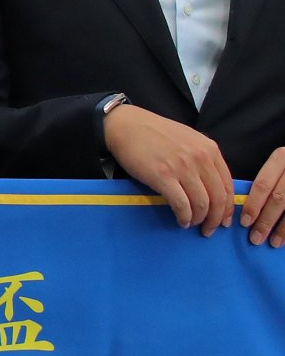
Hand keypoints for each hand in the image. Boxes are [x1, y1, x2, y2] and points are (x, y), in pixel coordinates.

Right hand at [102, 103, 235, 233]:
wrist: (127, 126)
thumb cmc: (155, 133)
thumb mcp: (189, 140)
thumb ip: (203, 158)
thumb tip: (210, 185)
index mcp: (209, 149)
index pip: (228, 185)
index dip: (227, 207)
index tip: (223, 220)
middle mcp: (200, 158)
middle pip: (218, 197)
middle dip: (216, 219)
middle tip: (209, 229)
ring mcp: (182, 168)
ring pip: (201, 203)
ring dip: (199, 219)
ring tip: (192, 224)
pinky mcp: (162, 176)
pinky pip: (181, 204)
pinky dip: (184, 216)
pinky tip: (181, 220)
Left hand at [242, 147, 284, 245]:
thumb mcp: (279, 167)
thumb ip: (266, 184)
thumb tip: (246, 211)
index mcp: (281, 158)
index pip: (262, 185)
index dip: (253, 205)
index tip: (244, 223)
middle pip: (278, 198)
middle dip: (265, 221)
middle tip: (255, 238)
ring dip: (283, 228)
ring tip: (274, 242)